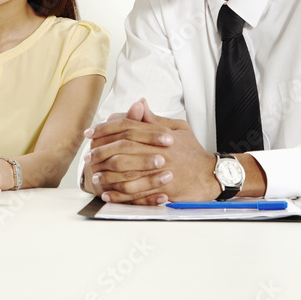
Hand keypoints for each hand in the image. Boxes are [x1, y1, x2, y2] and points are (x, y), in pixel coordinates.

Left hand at [85, 98, 217, 204]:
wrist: (212, 174)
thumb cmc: (193, 151)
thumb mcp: (178, 128)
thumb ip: (154, 119)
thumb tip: (138, 103)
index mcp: (160, 134)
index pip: (127, 127)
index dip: (105, 129)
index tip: (90, 133)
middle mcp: (159, 152)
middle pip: (123, 150)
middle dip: (101, 153)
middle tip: (88, 156)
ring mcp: (161, 173)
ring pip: (128, 174)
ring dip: (107, 176)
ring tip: (94, 176)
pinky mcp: (164, 191)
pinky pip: (138, 195)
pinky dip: (120, 196)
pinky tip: (107, 195)